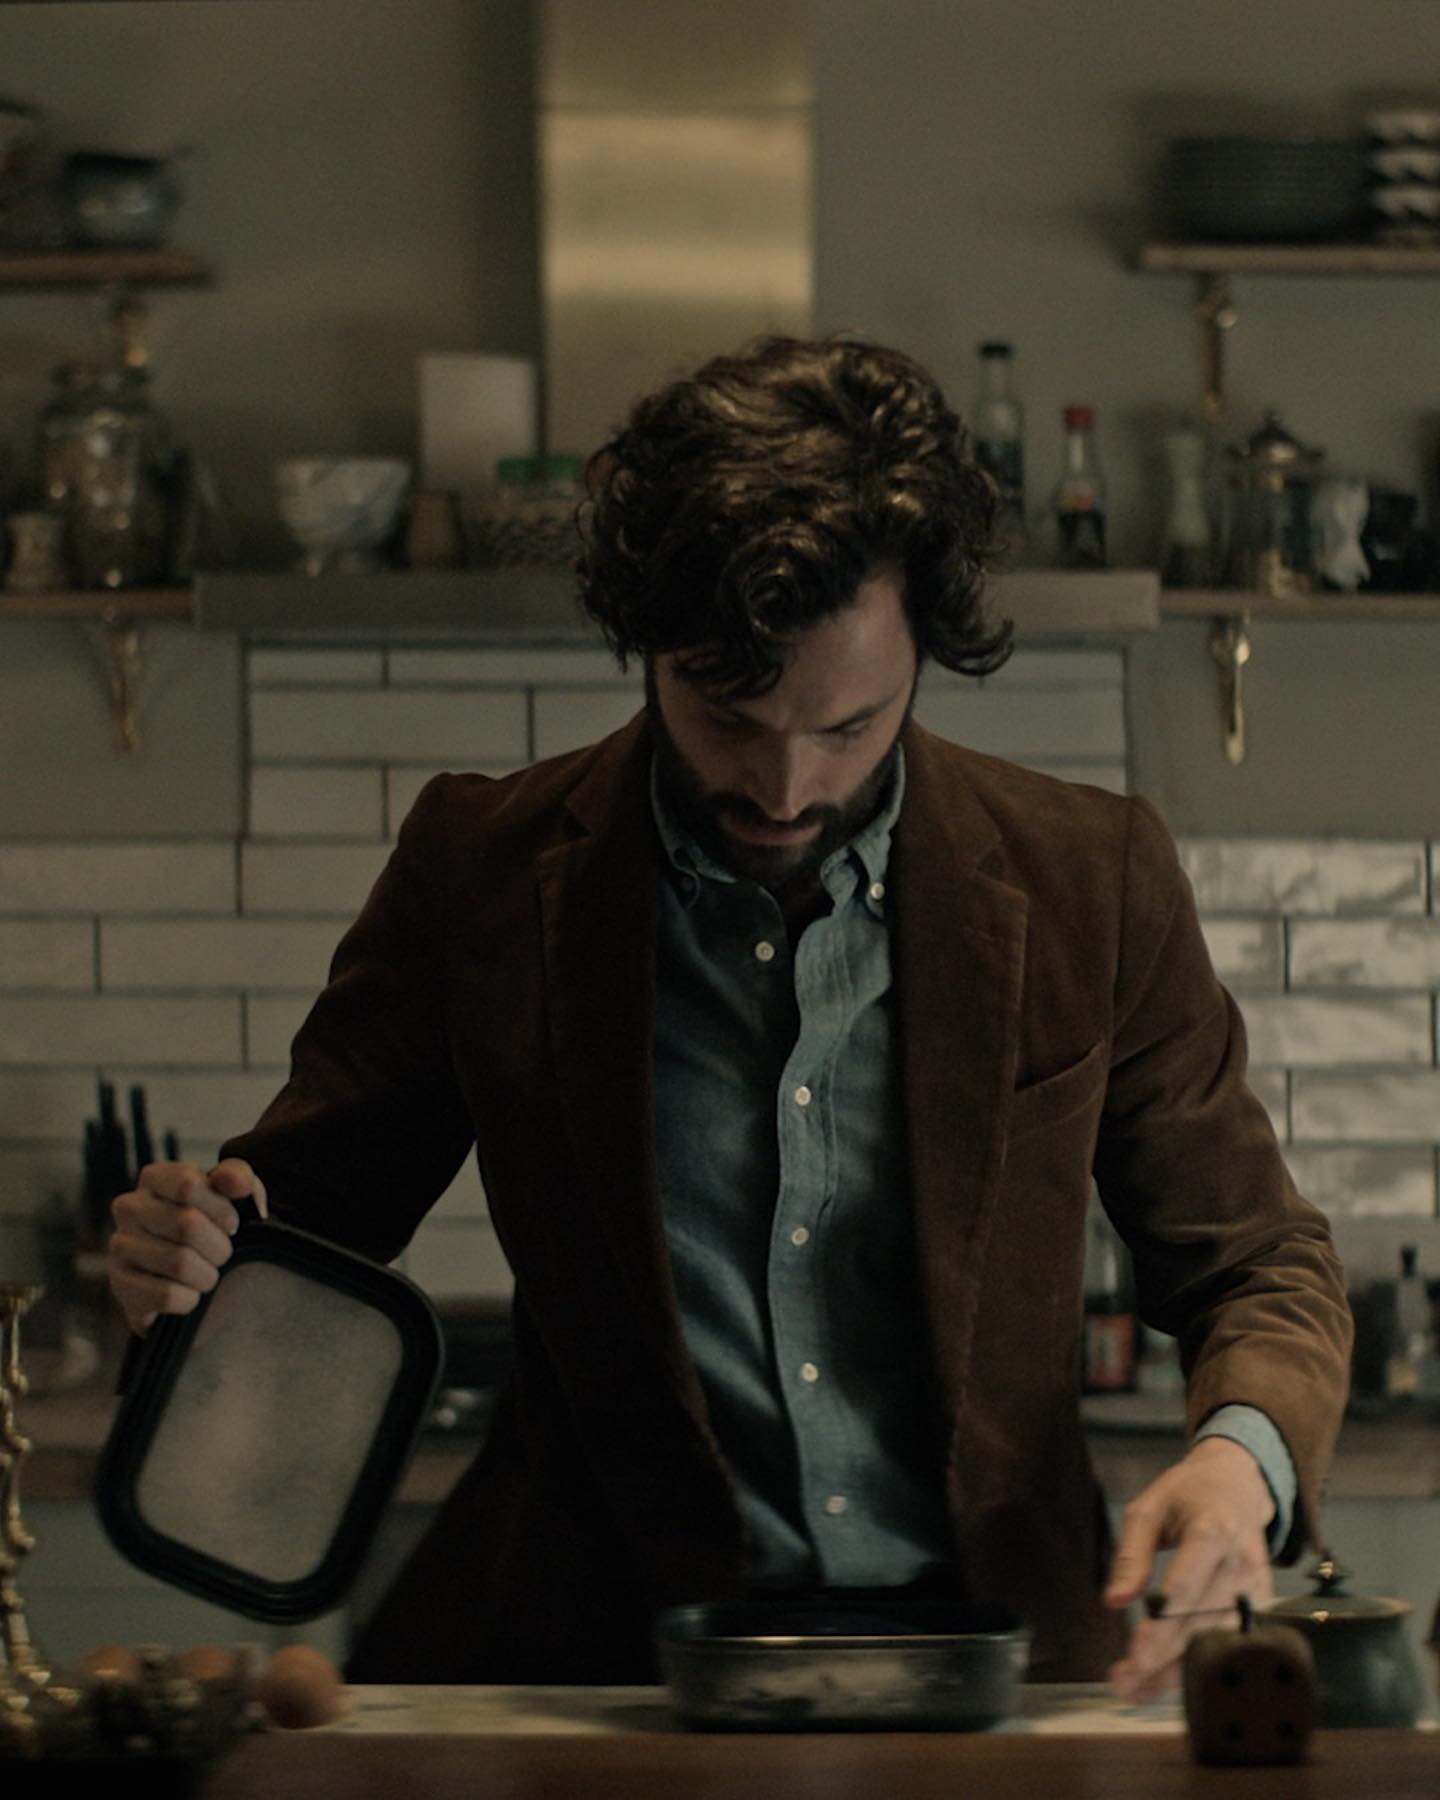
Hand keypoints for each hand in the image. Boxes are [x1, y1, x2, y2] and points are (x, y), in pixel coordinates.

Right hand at [108, 1158, 267, 1335]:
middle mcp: (129, 1207)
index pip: (189, 1184)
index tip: (230, 1223)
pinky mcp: (120, 1284)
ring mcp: (120, 1246)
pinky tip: (187, 1292)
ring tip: (205, 1273)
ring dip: (207, 1275)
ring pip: (180, 1263)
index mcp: (154, 1178)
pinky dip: (189, 1299)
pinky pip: (166, 1295)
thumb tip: (237, 1180)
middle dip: (219, 1246)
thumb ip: (236, 1177)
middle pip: (187, 1225)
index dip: (221, 1209)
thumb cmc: (206, 1225)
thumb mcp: (228, 1194)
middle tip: (220, 1254)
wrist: (180, 1275)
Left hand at [1103, 1435, 1275, 1701]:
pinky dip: (1197, 1663)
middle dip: (1162, 1658)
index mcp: (1213, 1531)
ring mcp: (1257, 1587)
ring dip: (1177, 1670)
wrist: (1239, 1484)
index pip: (1186, 1589)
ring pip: (1218, 1642)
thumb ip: (1131, 1554)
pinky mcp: (1261, 1604)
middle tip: (1122, 1680)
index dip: (1160, 1628)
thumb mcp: (1148, 1509)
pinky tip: (1165, 1676)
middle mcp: (1241, 1564)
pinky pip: (1229, 1642)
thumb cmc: (1188, 1493)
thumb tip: (1115, 1601)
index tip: (1134, 1655)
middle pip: (1202, 1624)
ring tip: (1134, 1686)